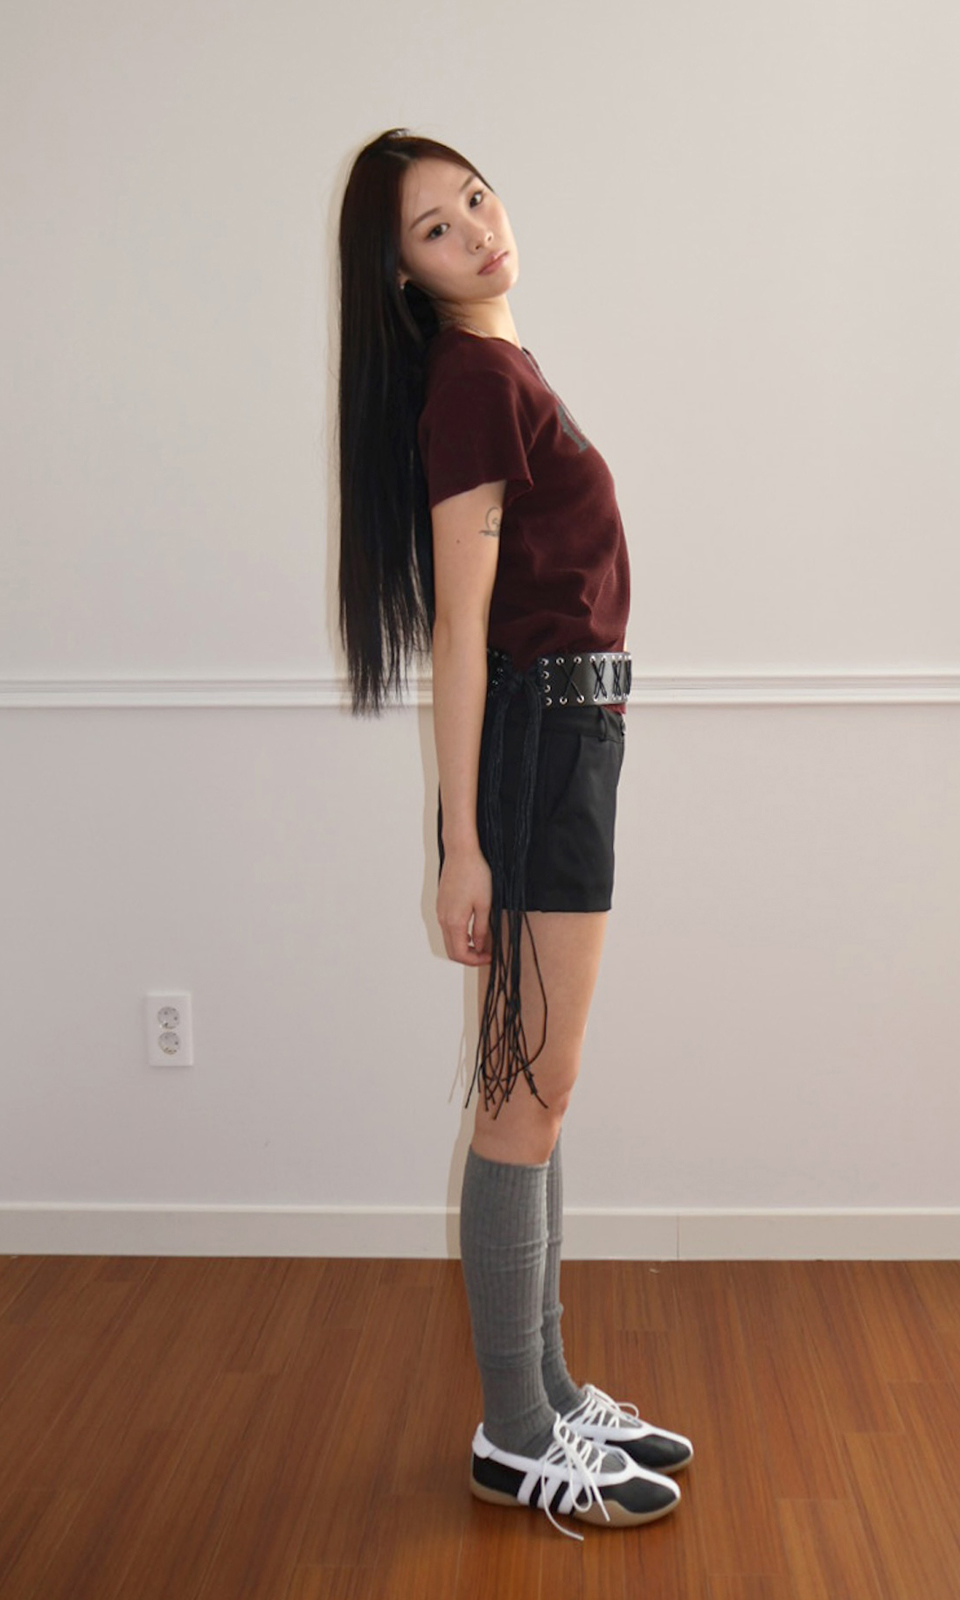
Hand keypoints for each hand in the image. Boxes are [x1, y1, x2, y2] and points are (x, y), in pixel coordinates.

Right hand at [437, 846, 492, 965]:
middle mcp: (443, 919)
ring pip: (449, 939)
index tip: (490, 957)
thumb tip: (480, 947)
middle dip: (469, 957)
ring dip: (464, 946)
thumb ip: (482, 929)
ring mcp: (440, 911)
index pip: (460, 954)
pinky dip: (459, 935)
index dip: (475, 961)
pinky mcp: (441, 904)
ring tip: (483, 942)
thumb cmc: (475, 874)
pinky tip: (473, 929)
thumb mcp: (485, 904)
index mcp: (454, 921)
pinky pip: (447, 927)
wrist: (461, 852)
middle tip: (487, 954)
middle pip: (451, 950)